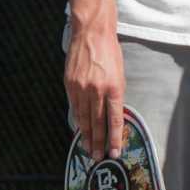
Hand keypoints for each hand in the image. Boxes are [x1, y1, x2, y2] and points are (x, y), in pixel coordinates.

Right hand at [64, 23, 125, 158]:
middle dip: (98, 142)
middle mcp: (97, 90)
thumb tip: (112, 116)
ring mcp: (81, 87)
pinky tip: (79, 129)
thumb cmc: (110, 52)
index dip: (114, 139)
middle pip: (97, 123)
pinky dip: (77, 120)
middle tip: (98, 158)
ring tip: (88, 149)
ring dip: (86, 135)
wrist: (91, 32)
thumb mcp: (120, 74)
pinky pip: (74, 107)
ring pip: (84, 118)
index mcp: (114, 87)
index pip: (114, 120)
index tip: (114, 152)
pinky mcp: (70, 83)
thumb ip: (116, 96)